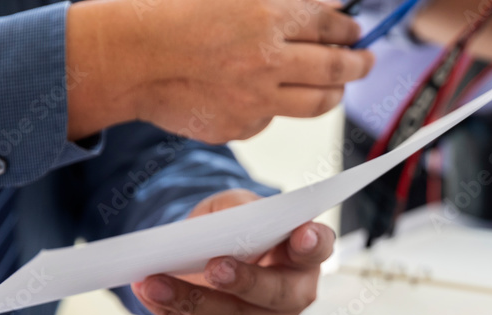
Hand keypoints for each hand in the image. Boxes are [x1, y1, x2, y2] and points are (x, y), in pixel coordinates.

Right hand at [67, 0, 373, 140]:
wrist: (126, 57)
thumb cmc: (167, 11)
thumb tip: (324, 6)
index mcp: (266, 15)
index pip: (330, 24)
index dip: (348, 26)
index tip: (354, 29)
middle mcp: (268, 61)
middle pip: (336, 67)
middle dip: (358, 62)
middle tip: (364, 59)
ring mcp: (256, 99)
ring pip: (317, 102)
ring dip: (334, 91)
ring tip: (337, 84)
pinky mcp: (241, 126)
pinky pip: (273, 117)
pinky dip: (277, 105)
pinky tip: (266, 92)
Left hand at [132, 189, 333, 314]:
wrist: (211, 256)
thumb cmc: (234, 232)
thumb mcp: (235, 207)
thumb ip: (237, 210)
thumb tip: (226, 222)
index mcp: (303, 255)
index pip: (317, 248)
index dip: (312, 242)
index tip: (302, 233)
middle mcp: (295, 294)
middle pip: (276, 294)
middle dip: (243, 281)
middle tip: (214, 267)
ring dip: (193, 303)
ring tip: (155, 283)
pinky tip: (152, 297)